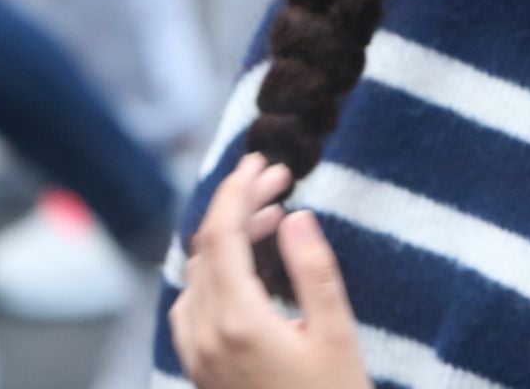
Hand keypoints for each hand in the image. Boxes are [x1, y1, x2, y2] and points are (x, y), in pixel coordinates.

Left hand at [171, 154, 371, 388]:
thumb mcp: (337, 335)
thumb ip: (314, 271)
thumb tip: (296, 216)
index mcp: (237, 322)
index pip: (220, 235)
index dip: (237, 189)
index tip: (262, 162)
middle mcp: (205, 337)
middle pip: (206, 249)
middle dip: (237, 206)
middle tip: (278, 182)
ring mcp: (197, 356)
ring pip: (195, 274)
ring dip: (226, 238)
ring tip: (270, 217)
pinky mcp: (200, 370)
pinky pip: (191, 304)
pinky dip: (215, 271)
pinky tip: (246, 267)